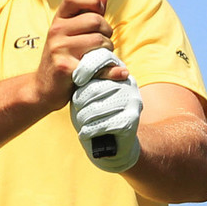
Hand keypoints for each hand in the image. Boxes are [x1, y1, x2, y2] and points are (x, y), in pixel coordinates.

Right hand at [32, 0, 124, 108]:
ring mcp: (59, 49)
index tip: (98, 13)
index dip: (91, 1)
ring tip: (100, 57)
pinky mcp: (66, 68)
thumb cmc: (64, 57)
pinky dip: (112, 70)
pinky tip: (118, 72)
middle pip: (95, 20)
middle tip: (103, 43)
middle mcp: (56, 31)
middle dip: (107, 32)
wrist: (44, 88)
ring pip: (99, 40)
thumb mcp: (71, 33)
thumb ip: (88, 14)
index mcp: (58, 19)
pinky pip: (99, 64)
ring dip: (108, 50)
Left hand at [70, 49, 143, 172]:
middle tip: (77, 111)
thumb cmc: (94, 117)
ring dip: (83, 118)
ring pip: (97, 108)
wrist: (113, 146)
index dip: (86, 68)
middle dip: (80, 101)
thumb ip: (83, 83)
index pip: (103, 60)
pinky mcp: (132, 119)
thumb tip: (74, 72)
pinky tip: (84, 133)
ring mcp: (132, 101)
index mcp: (119, 73)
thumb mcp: (86, 97)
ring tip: (81, 123)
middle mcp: (128, 84)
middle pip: (95, 88)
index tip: (76, 80)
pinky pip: (103, 124)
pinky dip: (89, 131)